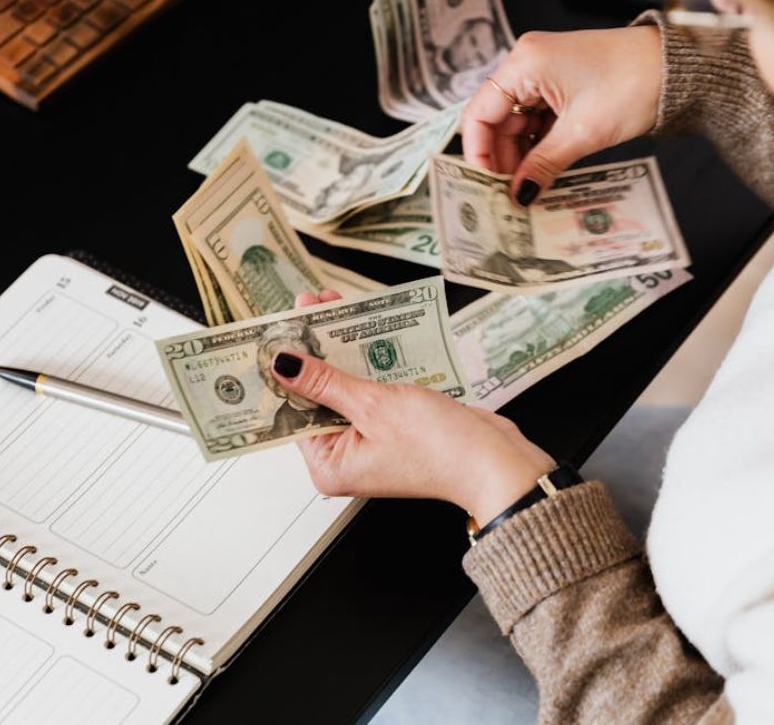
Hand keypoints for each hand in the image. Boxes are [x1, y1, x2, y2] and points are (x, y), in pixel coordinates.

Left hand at [278, 290, 555, 525]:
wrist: (495, 460)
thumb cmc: (440, 448)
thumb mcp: (373, 406)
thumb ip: (326, 382)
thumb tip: (284, 364)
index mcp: (329, 466)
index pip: (292, 410)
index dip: (286, 367)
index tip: (278, 330)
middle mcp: (345, 458)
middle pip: (316, 396)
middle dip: (313, 351)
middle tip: (308, 308)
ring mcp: (370, 442)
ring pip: (344, 388)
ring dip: (340, 350)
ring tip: (332, 307)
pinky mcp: (394, 427)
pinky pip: (370, 389)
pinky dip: (366, 362)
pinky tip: (360, 330)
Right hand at [462, 26, 663, 203]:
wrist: (679, 68)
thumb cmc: (635, 83)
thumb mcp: (583, 133)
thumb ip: (543, 165)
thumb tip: (518, 195)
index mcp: (525, 64)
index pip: (479, 114)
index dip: (479, 153)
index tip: (486, 185)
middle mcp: (528, 63)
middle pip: (497, 120)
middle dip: (504, 159)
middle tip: (511, 195)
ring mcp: (545, 72)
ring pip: (518, 123)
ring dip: (524, 156)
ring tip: (530, 188)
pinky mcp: (562, 83)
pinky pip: (539, 119)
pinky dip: (540, 145)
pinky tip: (545, 170)